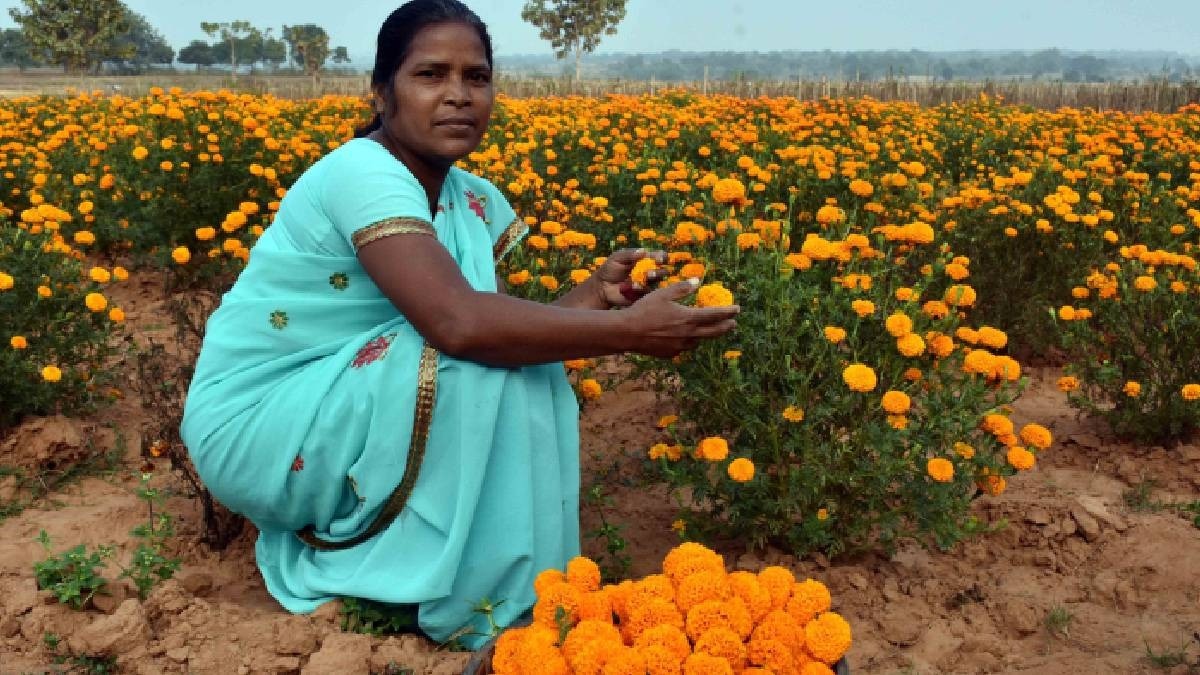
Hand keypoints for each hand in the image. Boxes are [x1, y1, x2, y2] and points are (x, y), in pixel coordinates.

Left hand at [593, 248, 668, 307]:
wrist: (602, 287)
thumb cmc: (609, 269)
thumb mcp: (617, 258)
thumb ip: (629, 254)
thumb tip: (643, 251)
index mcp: (644, 260)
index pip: (658, 257)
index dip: (661, 257)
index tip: (659, 258)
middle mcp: (648, 272)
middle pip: (661, 270)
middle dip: (659, 269)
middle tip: (653, 270)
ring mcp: (646, 284)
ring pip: (656, 281)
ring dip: (654, 277)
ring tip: (648, 275)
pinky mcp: (642, 295)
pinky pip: (647, 292)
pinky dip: (642, 288)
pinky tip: (635, 286)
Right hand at [620, 279, 739, 357]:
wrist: (627, 333)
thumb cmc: (644, 310)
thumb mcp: (663, 294)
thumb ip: (682, 288)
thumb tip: (697, 282)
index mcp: (688, 318)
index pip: (715, 315)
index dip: (728, 312)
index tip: (737, 309)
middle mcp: (688, 334)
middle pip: (714, 332)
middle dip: (726, 326)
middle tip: (733, 323)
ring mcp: (680, 346)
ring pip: (699, 340)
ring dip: (706, 334)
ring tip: (708, 329)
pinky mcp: (671, 353)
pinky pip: (684, 347)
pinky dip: (688, 340)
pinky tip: (684, 336)